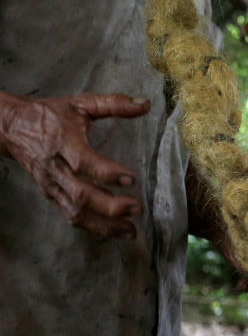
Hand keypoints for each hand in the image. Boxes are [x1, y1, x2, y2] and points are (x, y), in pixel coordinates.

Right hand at [0, 92, 150, 236]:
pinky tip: (114, 231)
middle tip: (137, 208)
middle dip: (110, 206)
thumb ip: (114, 103)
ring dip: (104, 224)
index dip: (107, 173)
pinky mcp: (50, 195)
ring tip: (131, 230)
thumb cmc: (49, 115)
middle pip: (80, 194)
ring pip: (75, 211)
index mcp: (63, 142)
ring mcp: (51, 185)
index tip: (131, 179)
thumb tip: (145, 104)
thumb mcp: (80, 104)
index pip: (84, 163)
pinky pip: (70, 215)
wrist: (12, 128)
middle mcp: (55, 168)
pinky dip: (92, 227)